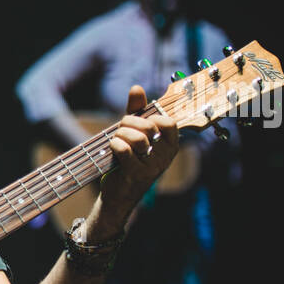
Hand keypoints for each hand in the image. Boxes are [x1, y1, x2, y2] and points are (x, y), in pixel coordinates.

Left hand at [98, 84, 179, 217]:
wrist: (118, 195)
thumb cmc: (127, 161)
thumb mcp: (133, 133)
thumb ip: (136, 111)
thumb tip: (136, 88)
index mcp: (170, 145)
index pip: (167, 121)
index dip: (149, 116)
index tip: (138, 121)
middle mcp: (165, 156)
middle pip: (148, 126)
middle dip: (128, 123)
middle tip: (120, 130)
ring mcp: (152, 167)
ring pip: (136, 138)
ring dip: (120, 135)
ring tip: (116, 141)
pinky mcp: (136, 174)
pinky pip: (124, 149)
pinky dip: (114, 145)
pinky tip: (112, 149)